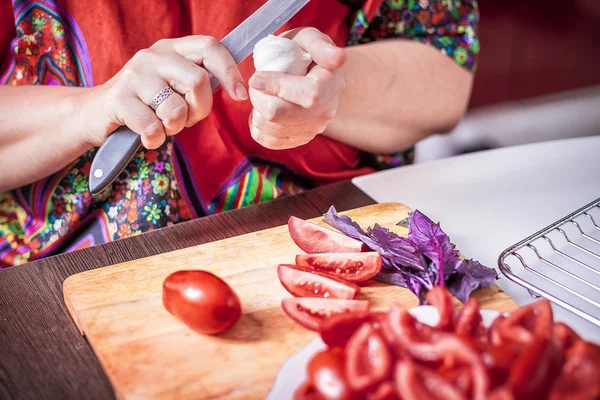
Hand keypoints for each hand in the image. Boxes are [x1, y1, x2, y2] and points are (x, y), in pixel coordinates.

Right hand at [82, 36, 247, 148]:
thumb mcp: (174, 87)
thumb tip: (239, 90)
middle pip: (198, 82)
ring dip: (174, 128)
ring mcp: (134, 75)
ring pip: (176, 109)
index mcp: (172, 49)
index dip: (230, 71)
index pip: (210, 47)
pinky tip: (146, 135)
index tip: (240, 97)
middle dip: (199, 110)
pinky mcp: (118, 99)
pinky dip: (155, 139)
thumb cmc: (147, 105)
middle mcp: (153, 56)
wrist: (95, 114)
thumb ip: (200, 83)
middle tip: (186, 120)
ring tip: (162, 125)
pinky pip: (153, 127)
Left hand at [248, 28, 345, 149]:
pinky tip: (261, 111)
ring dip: (256, 111)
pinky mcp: (299, 139)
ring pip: (270, 129)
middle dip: (258, 98)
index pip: (306, 95)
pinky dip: (258, 127)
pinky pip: (269, 141)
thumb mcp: (309, 38)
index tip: (255, 77)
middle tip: (256, 84)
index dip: (275, 86)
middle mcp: (324, 112)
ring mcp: (313, 129)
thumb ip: (320, 45)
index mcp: (330, 85)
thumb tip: (337, 58)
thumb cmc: (304, 51)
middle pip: (280, 115)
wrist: (310, 73)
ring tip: (261, 95)